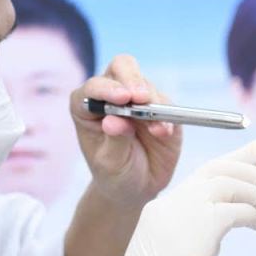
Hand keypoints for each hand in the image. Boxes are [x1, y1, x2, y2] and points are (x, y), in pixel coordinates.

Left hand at [71, 54, 183, 208]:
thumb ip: (114, 141)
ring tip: (155, 130)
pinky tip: (163, 133)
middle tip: (141, 97)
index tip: (122, 99)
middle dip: (132, 79)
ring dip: (152, 103)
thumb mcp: (110, 164)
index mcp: (88, 106)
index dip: (107, 88)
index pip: (94, 87)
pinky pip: (166, 104)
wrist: (137, 188)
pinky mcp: (161, 109)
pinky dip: (167, 116)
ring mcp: (138, 100)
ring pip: (146, 85)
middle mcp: (112, 97)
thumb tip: (114, 120)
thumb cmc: (114, 174)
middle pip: (121, 67)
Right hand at [74, 132, 255, 255]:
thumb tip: (227, 222)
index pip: (210, 170)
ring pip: (237, 183)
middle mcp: (174, 201)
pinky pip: (241, 210)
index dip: (243, 155)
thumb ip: (195, 231)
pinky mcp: (201, 229)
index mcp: (166, 205)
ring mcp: (185, 212)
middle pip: (224, 165)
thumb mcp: (174, 253)